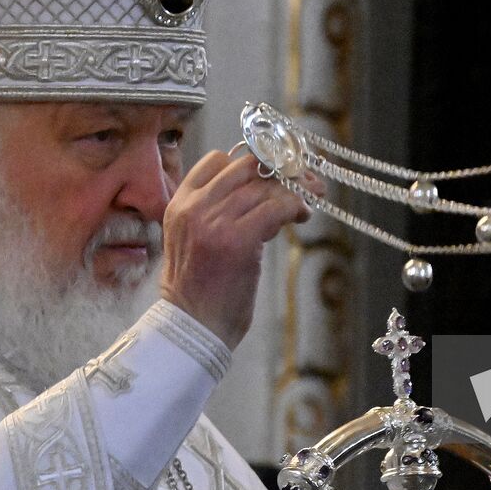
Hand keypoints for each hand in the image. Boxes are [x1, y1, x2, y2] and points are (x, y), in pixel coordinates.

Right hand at [158, 151, 323, 349]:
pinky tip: (303, 215)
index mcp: (179, 204)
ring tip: (311, 197)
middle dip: (279, 169)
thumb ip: (216, 211)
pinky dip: (296, 207)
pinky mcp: (238, 240)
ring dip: (295, 189)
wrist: (192, 328)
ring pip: (265, 187)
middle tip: (303, 178)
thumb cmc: (200, 289)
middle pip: (245, 168)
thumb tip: (264, 190)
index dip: (250, 161)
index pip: (216, 161)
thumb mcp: (194, 240)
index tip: (273, 170)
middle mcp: (194, 207)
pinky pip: (276, 208)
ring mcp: (214, 222)